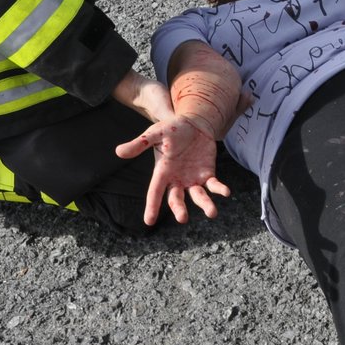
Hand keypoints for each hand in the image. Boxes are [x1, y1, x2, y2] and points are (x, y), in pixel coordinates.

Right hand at [114, 112, 230, 225]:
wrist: (194, 123)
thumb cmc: (172, 128)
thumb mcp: (155, 133)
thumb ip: (140, 143)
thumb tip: (118, 152)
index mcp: (162, 172)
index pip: (154, 191)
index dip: (152, 205)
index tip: (149, 221)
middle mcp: (176, 179)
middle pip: (176, 199)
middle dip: (179, 209)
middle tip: (183, 218)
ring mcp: (192, 178)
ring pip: (197, 196)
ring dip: (205, 205)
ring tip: (212, 213)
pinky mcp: (207, 174)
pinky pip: (213, 185)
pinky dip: (219, 189)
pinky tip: (225, 192)